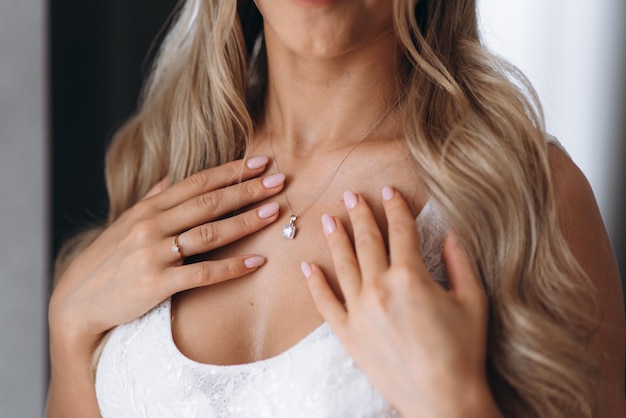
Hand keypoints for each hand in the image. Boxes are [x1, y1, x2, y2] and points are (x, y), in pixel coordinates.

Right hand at [49, 156, 283, 352]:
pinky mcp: (156, 283)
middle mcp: (152, 225)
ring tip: (274, 212)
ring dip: (245, 221)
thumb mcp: (125, 224)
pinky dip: (231, 268)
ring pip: (209, 233)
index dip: (231, 171)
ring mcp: (154, 253)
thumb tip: (166, 179)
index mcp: (149, 208)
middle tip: (279, 180)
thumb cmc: (107, 260)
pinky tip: (256, 262)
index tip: (260, 162)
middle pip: (209, 203)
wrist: (77, 301)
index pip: (197, 183)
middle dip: (247, 190)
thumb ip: (150, 200)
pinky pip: (201, 273)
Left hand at [301, 187, 500, 417]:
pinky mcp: (348, 333)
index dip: (395, 207)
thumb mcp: (472, 301)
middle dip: (359, 214)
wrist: (442, 400)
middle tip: (350, 195)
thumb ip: (460, 262)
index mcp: (411, 276)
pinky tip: (307, 266)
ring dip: (335, 238)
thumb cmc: (462, 351)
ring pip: (343, 264)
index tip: (388, 191)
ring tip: (328, 219)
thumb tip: (450, 234)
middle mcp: (380, 287)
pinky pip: (325, 303)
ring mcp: (359, 310)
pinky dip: (314, 283)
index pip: (401, 231)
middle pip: (367, 241)